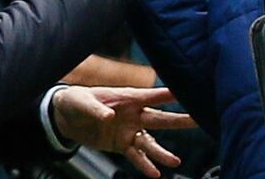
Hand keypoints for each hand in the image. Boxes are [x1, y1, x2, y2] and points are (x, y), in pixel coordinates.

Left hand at [52, 86, 196, 177]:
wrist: (66, 118)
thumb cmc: (76, 101)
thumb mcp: (83, 102)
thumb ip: (96, 109)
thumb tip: (109, 117)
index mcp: (127, 98)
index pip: (151, 95)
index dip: (167, 94)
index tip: (187, 92)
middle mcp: (133, 114)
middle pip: (159, 118)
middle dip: (179, 120)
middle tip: (198, 120)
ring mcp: (129, 130)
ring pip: (150, 142)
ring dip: (162, 153)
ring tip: (175, 161)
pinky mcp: (122, 145)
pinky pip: (136, 156)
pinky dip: (145, 165)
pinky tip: (155, 173)